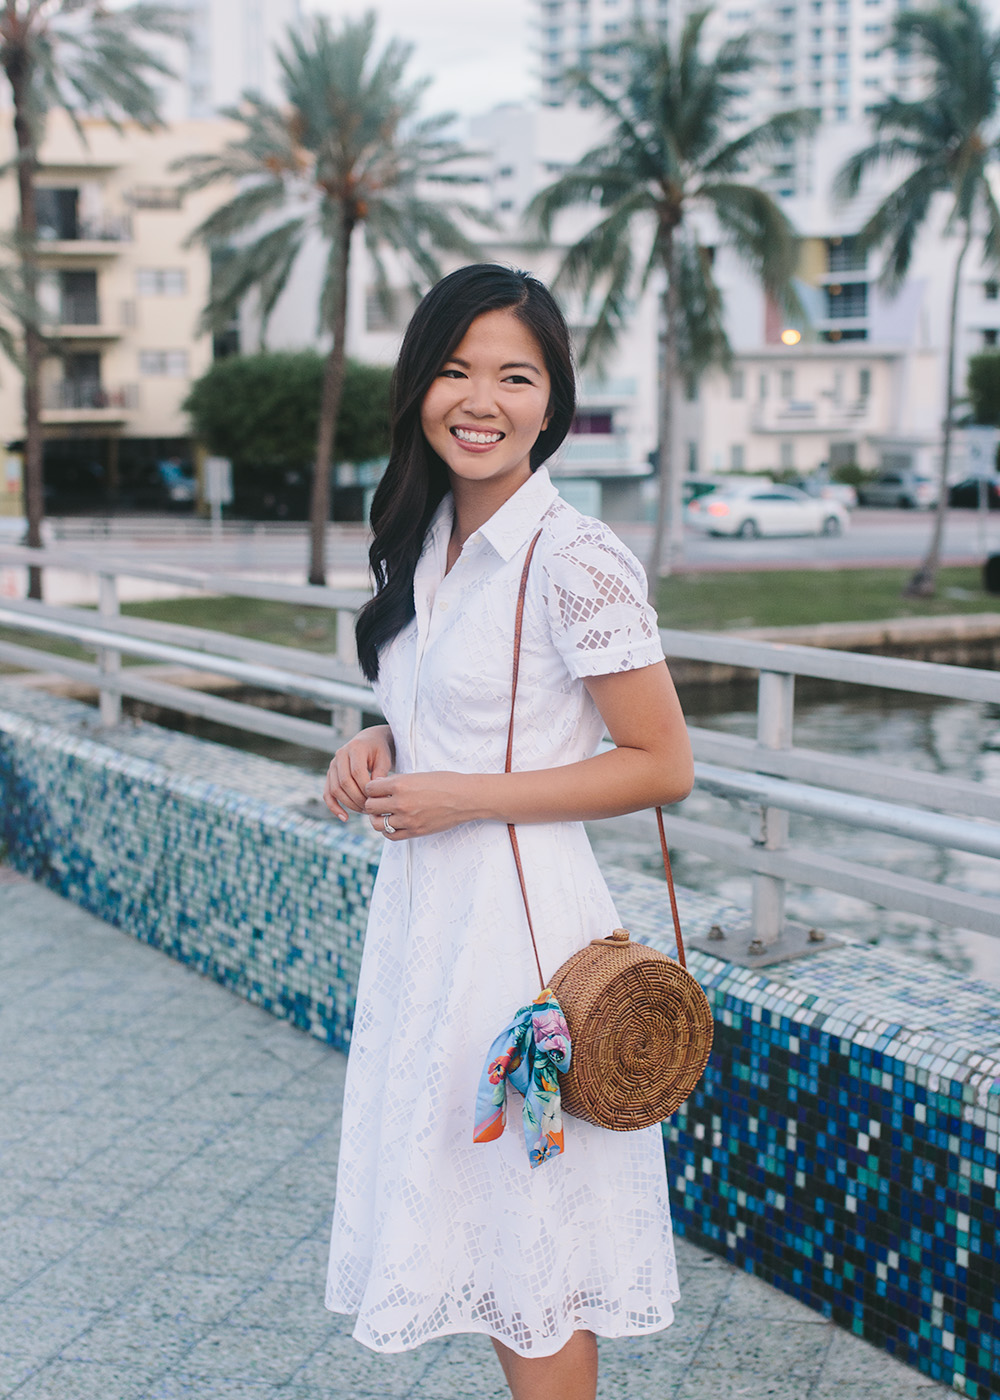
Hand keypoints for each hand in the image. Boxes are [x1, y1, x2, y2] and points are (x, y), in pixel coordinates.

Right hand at [323, 725, 394, 820]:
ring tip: (364, 812)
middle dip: (358, 798)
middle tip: (372, 809)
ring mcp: (333, 765)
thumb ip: (380, 774)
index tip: (378, 799)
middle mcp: (340, 755)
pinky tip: (345, 818)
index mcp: (355, 748)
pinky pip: (327, 793)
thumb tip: (376, 794)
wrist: (370, 741)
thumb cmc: (380, 751)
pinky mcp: (330, 775)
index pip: (357, 772)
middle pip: (344, 782)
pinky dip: (334, 807)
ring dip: (349, 804)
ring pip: (335, 789)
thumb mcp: (384, 759)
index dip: (366, 789)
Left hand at [363, 771, 480, 839]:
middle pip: (370, 806)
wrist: (466, 798)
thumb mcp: (418, 775)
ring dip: (377, 818)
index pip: (370, 788)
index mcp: (401, 784)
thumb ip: (398, 782)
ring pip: (377, 823)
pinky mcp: (415, 831)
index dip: (372, 787)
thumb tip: (380, 788)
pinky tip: (392, 824)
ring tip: (383, 814)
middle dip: (372, 803)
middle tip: (378, 801)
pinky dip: (387, 830)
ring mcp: (407, 819)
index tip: (377, 788)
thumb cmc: (445, 782)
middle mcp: (401, 802)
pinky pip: (390, 836)